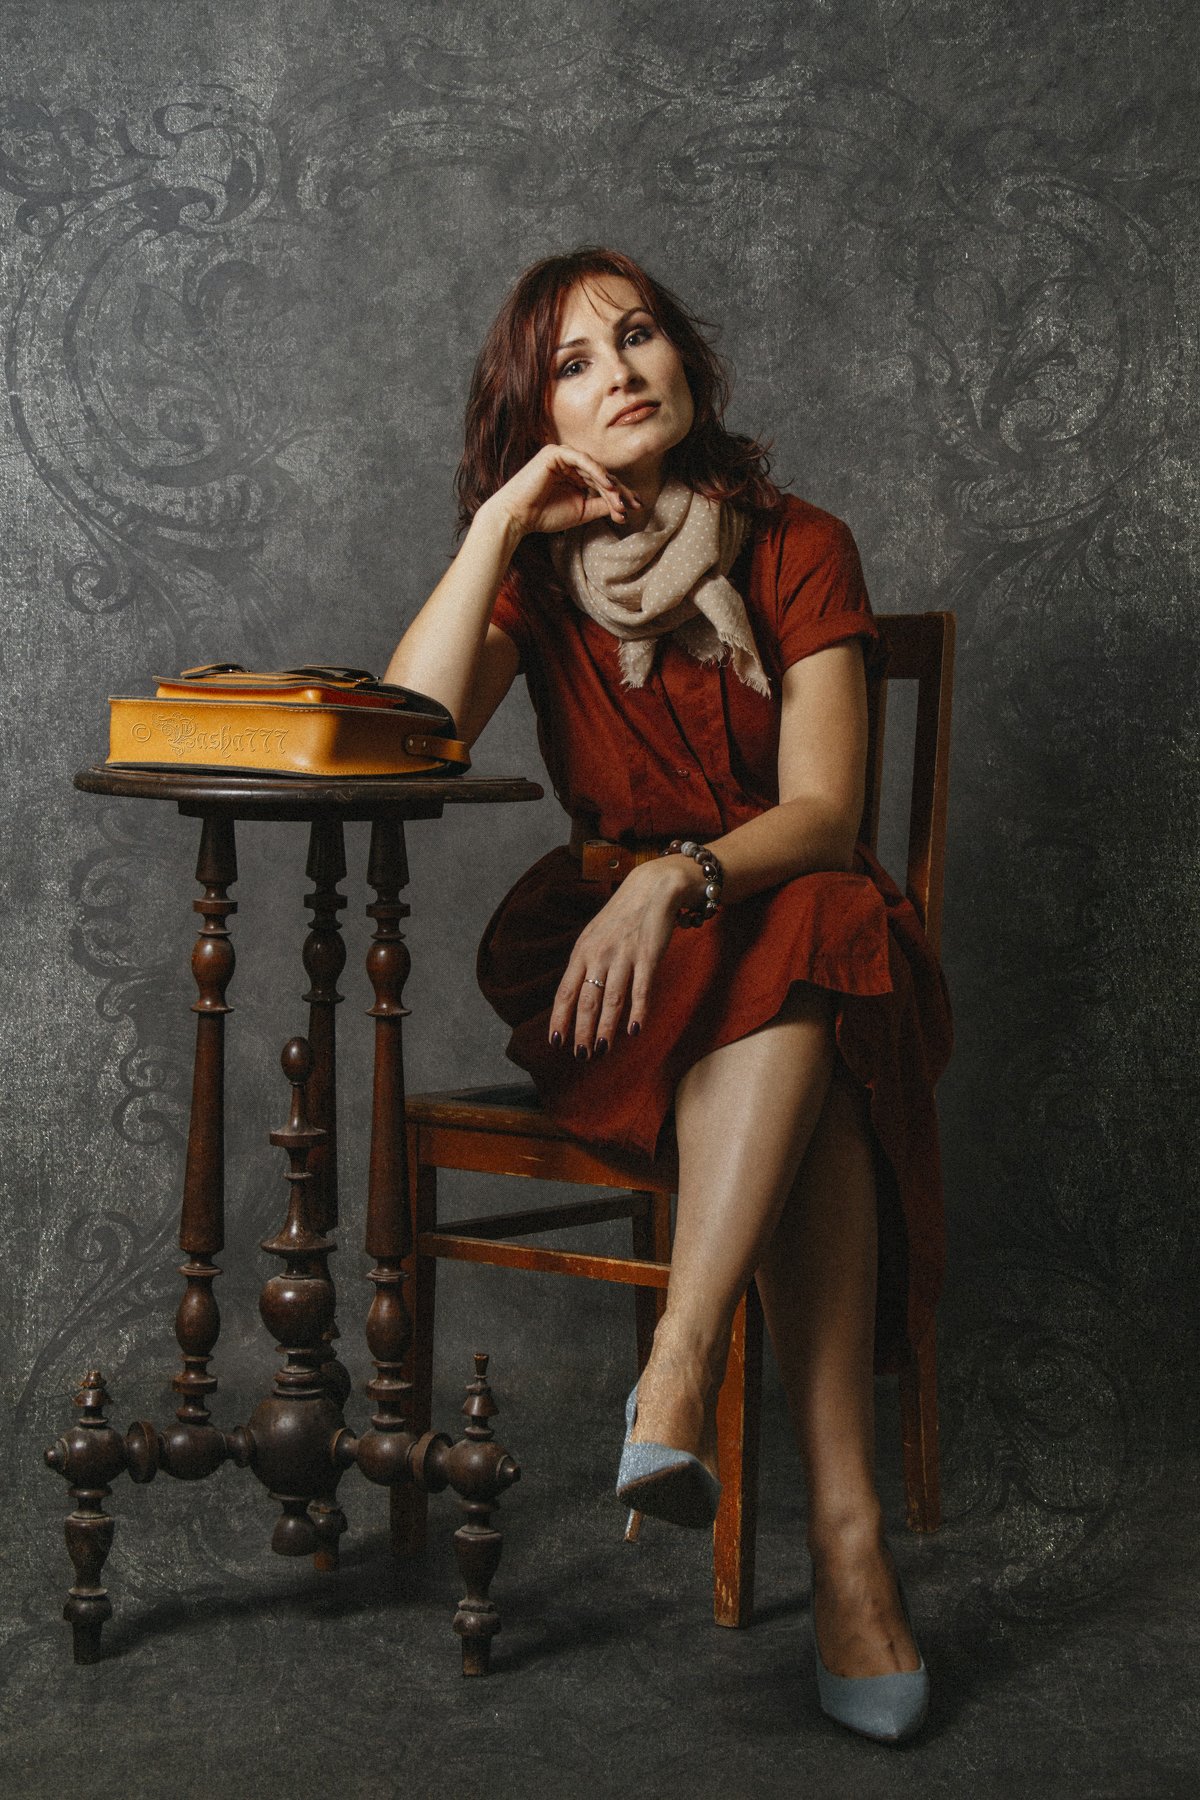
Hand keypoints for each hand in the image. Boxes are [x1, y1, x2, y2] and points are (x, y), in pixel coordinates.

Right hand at [479, 444, 640, 541]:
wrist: (517, 517)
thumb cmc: (544, 516)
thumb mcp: (581, 512)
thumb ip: (600, 505)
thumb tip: (623, 506)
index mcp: (575, 477)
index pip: (602, 484)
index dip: (620, 495)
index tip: (636, 507)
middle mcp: (570, 464)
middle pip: (602, 475)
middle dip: (620, 492)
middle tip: (635, 505)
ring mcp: (562, 456)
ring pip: (594, 469)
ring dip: (609, 486)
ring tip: (621, 501)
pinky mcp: (555, 453)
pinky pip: (581, 459)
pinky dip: (596, 471)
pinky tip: (608, 484)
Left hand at [547, 857, 702, 1056]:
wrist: (651, 889)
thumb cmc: (620, 918)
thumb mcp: (594, 938)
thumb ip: (585, 966)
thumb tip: (573, 1001)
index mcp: (582, 953)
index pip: (565, 992)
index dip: (560, 1020)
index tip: (556, 1043)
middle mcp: (599, 956)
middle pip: (587, 1001)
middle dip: (582, 1031)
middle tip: (581, 1056)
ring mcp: (623, 956)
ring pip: (611, 1000)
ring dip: (606, 1028)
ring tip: (602, 1050)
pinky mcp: (647, 956)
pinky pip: (641, 989)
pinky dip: (637, 1011)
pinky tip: (634, 1030)